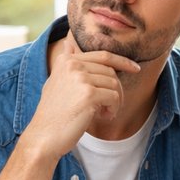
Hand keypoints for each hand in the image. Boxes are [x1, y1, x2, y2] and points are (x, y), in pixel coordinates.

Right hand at [23, 34, 141, 158]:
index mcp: (66, 60)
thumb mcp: (55, 82)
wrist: (43, 136)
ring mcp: (80, 78)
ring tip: (103, 113)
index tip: (135, 68)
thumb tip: (69, 44)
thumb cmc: (52, 114)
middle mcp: (73, 65)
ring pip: (114, 85)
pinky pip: (114, 97)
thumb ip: (66, 64)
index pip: (102, 55)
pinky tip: (103, 117)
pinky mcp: (88, 94)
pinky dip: (113, 109)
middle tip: (108, 107)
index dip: (122, 61)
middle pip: (110, 71)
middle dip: (115, 90)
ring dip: (114, 102)